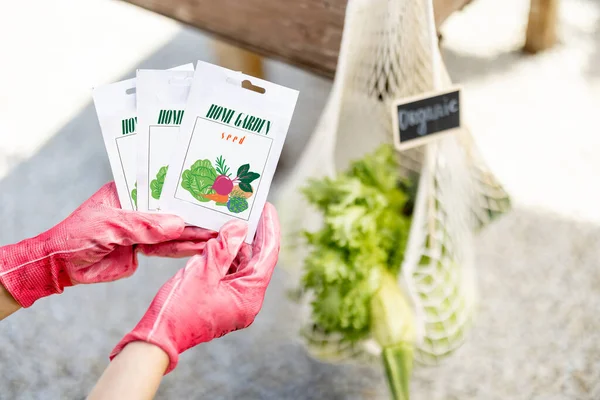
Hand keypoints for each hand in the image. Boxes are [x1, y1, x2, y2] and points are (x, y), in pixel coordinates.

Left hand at [0, 182, 215, 307]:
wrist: (61, 268)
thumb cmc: (76, 236)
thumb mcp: (109, 226)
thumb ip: (144, 226)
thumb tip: (179, 224)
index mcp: (128, 191)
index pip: (161, 185)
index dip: (183, 188)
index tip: (206, 189)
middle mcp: (139, 207)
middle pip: (172, 208)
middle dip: (194, 212)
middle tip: (220, 214)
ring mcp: (142, 228)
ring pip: (173, 229)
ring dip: (194, 233)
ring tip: (218, 232)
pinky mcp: (144, 248)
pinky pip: (167, 247)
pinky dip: (184, 248)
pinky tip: (202, 246)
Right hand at [110, 203, 279, 373]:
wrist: (157, 340)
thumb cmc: (178, 309)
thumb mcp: (202, 272)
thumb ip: (224, 248)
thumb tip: (240, 227)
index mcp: (249, 296)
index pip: (267, 256)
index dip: (269, 229)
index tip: (267, 208)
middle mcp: (247, 301)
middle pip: (257, 260)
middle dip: (253, 234)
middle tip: (250, 209)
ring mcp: (235, 303)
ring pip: (242, 266)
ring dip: (237, 244)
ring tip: (233, 219)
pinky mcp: (222, 302)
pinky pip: (229, 274)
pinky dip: (225, 257)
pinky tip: (219, 240)